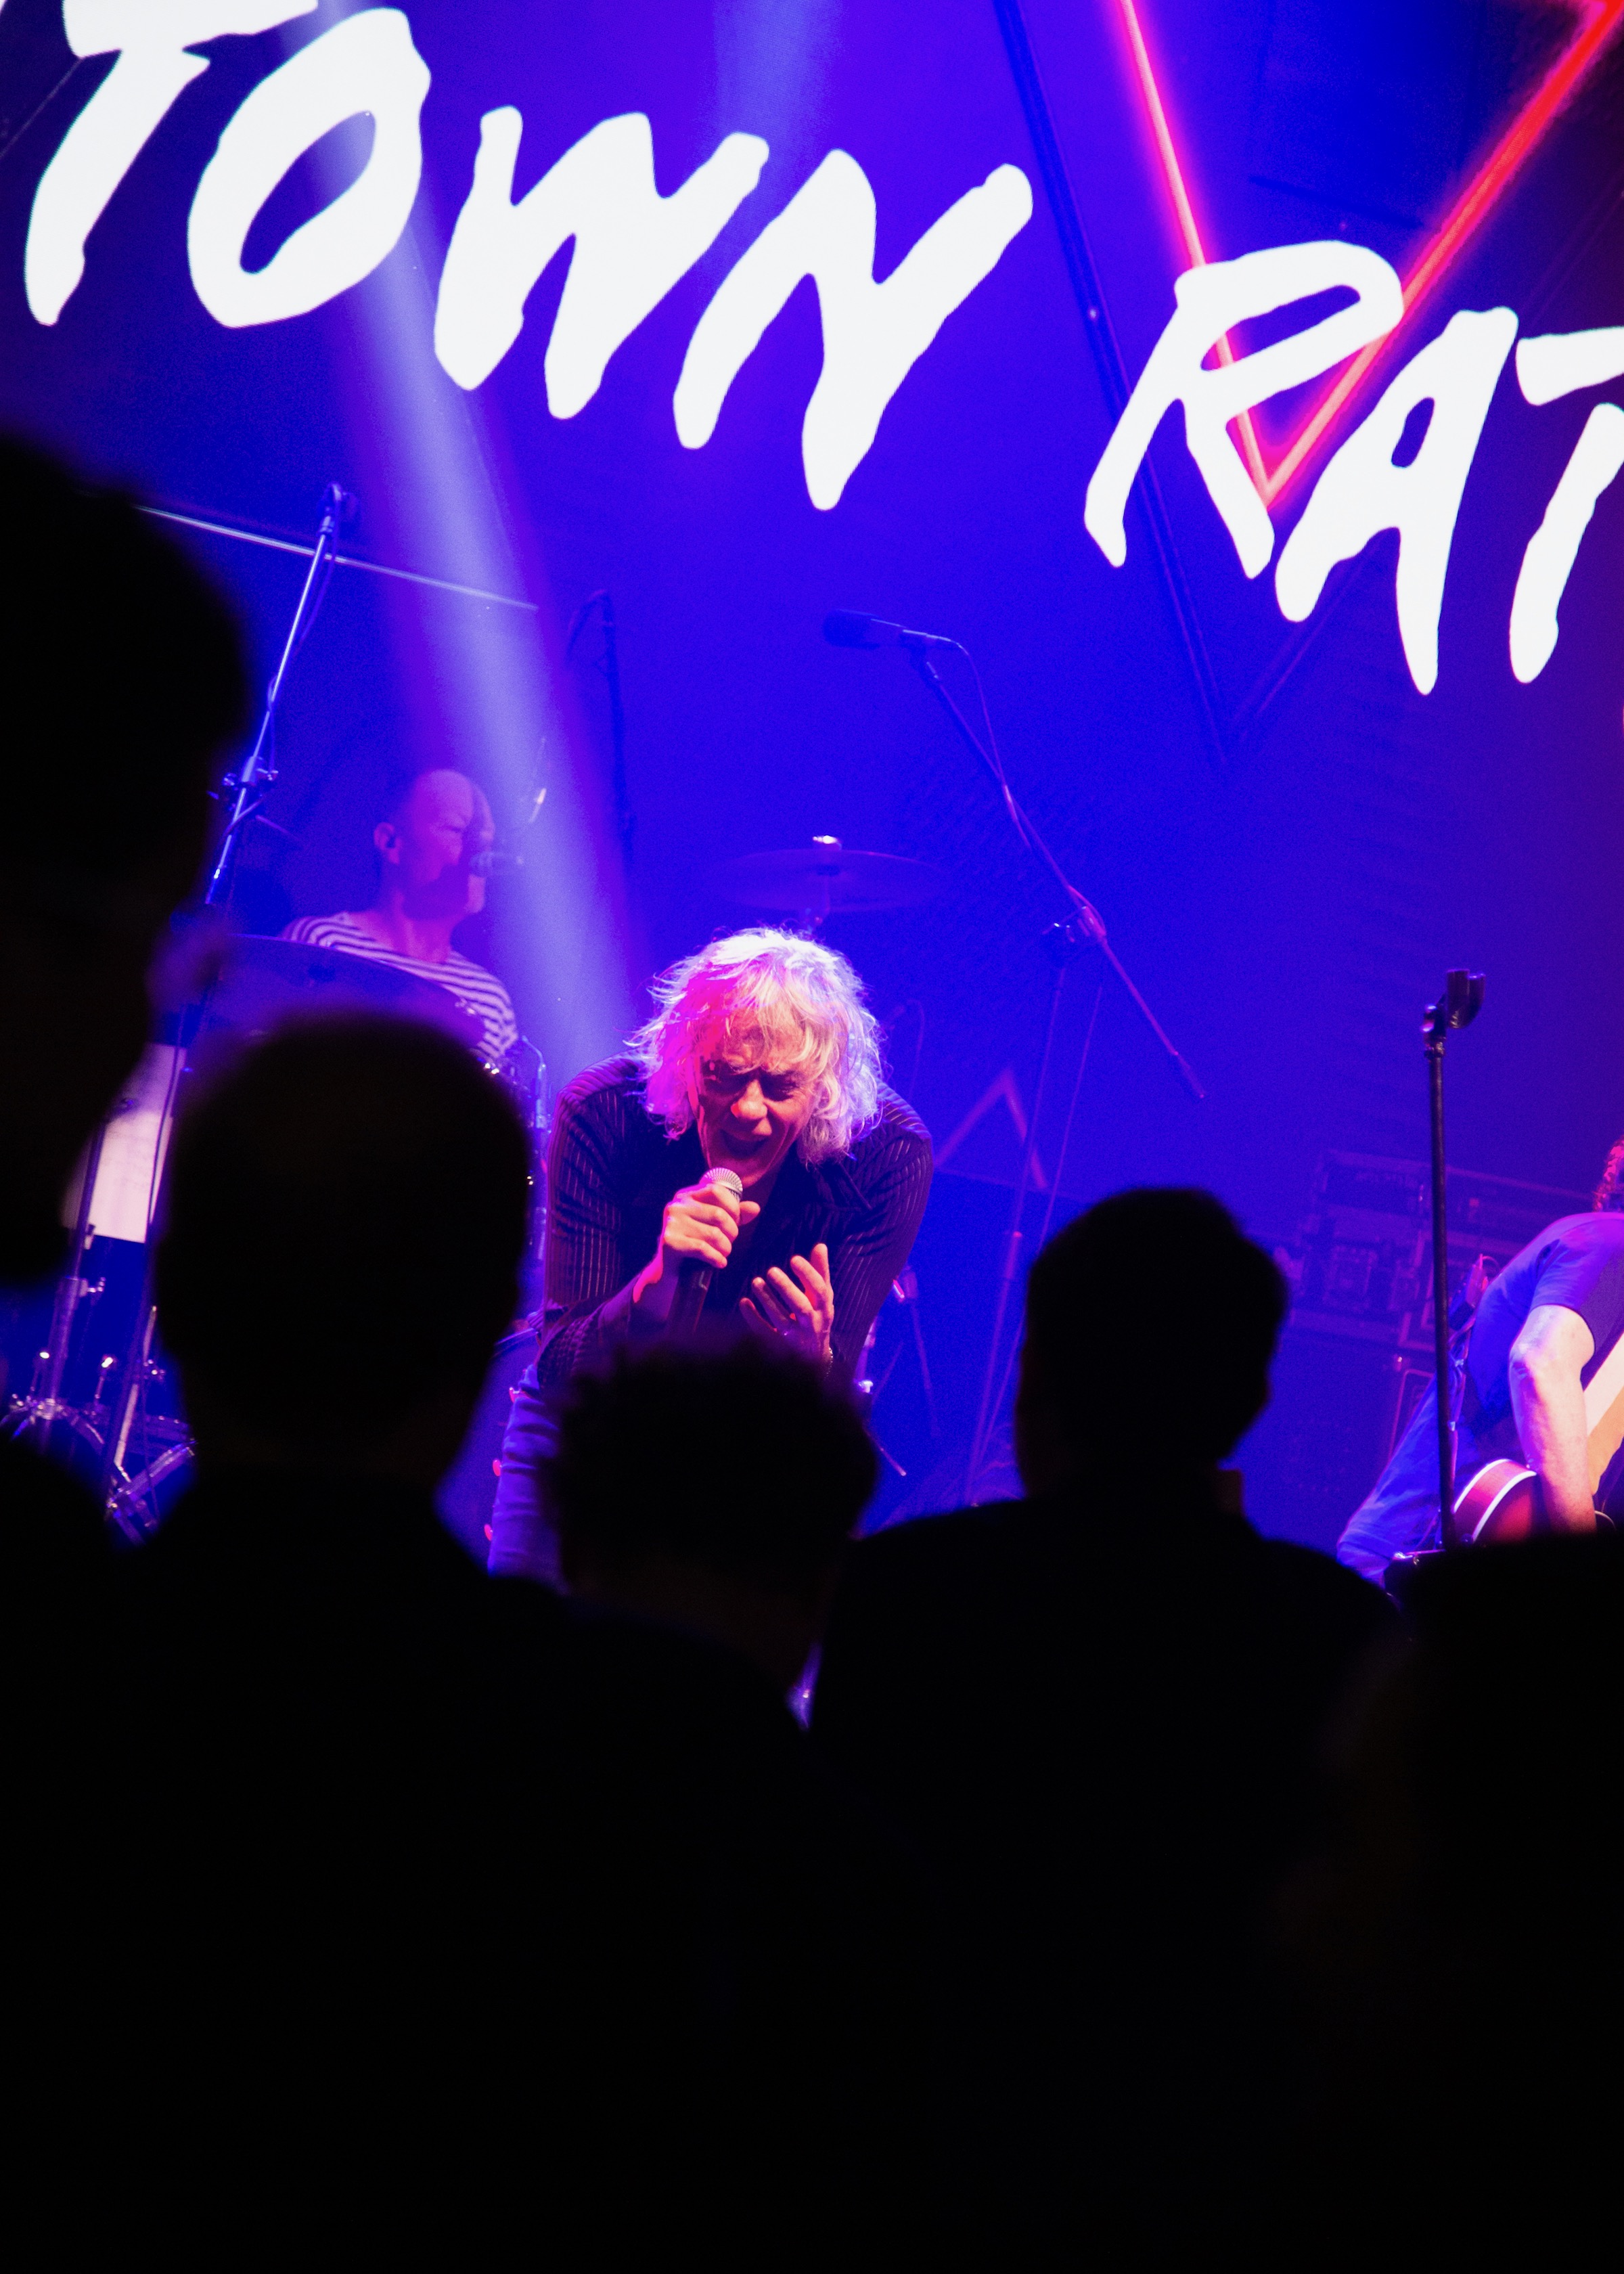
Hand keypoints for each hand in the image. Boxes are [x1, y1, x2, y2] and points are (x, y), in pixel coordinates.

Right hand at [632, 1175, 759, 1319]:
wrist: (669, 1272)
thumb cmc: (695, 1245)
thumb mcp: (714, 1226)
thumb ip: (734, 1215)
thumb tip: (755, 1208)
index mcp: (686, 1196)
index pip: (715, 1190)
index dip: (733, 1206)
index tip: (737, 1221)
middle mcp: (676, 1206)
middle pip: (718, 1215)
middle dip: (732, 1232)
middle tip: (730, 1243)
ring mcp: (671, 1224)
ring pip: (713, 1234)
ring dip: (726, 1248)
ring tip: (724, 1254)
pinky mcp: (670, 1243)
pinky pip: (703, 1249)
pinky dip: (717, 1258)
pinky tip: (720, 1263)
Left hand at [739, 1244, 834, 1365]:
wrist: (814, 1357)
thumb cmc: (817, 1316)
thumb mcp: (822, 1297)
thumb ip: (820, 1272)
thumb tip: (821, 1246)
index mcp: (823, 1308)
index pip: (819, 1291)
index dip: (808, 1275)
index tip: (794, 1259)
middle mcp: (812, 1324)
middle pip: (801, 1307)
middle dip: (787, 1289)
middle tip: (771, 1271)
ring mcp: (795, 1337)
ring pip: (781, 1320)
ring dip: (768, 1301)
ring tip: (755, 1282)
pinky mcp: (779, 1346)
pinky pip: (764, 1332)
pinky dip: (753, 1318)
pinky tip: (743, 1302)